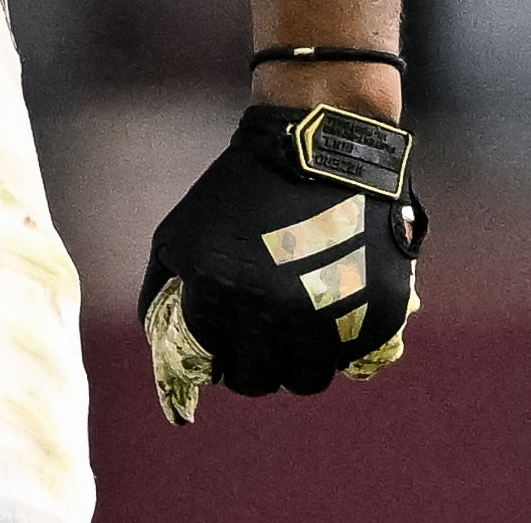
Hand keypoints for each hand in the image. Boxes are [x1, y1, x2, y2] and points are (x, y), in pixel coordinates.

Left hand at [138, 103, 422, 423]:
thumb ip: (160, 289)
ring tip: (293, 330)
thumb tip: (157, 338)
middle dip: (253, 365)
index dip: (215, 359)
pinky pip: (350, 359)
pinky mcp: (374, 317)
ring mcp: (328, 322)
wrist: (320, 148)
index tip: (221, 347)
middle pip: (259, 381)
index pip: (213, 368)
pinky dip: (337, 347)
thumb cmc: (240, 187)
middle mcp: (274, 319)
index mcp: (222, 300)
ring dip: (295, 362)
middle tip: (258, 339)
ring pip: (306, 378)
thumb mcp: (179, 232)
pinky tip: (327, 315)